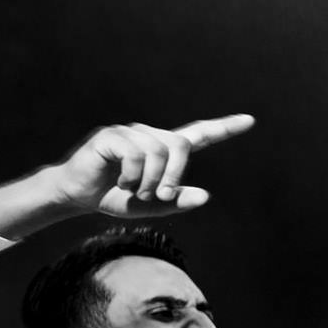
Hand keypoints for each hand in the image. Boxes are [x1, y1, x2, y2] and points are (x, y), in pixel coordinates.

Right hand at [44, 115, 255, 216]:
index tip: (250, 120)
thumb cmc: (114, 198)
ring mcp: (131, 132)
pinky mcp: (112, 135)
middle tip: (158, 195)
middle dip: (174, 176)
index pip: (199, 134)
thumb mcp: (150, 206)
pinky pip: (135, 153)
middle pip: (180, 146)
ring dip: (148, 180)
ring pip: (158, 151)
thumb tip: (205, 196)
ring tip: (133, 190)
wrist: (77, 194)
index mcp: (164, 150)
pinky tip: (120, 181)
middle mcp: (150, 135)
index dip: (224, 128)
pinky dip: (132, 175)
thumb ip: (177, 202)